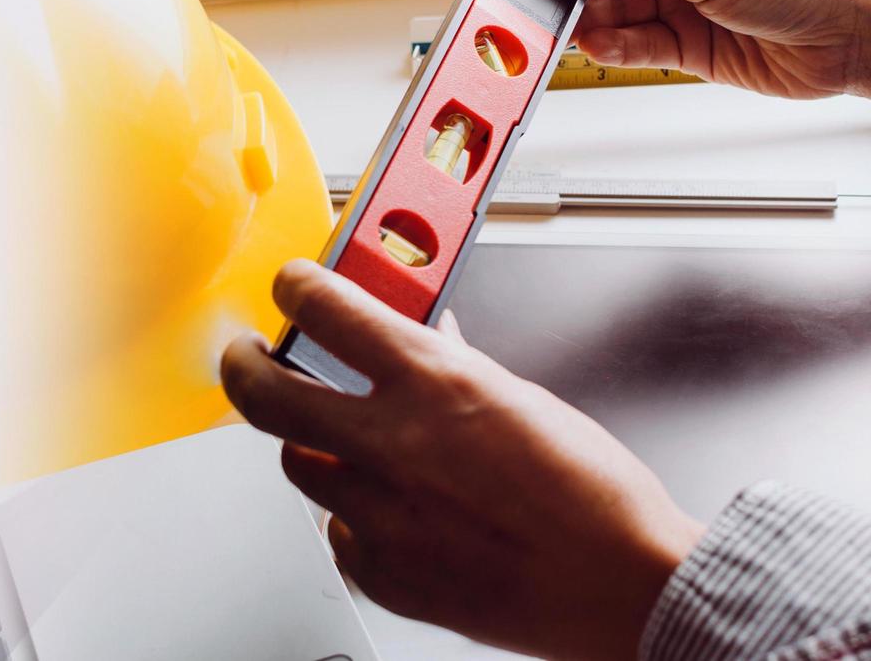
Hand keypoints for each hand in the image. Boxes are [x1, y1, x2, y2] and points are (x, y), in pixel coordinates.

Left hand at [220, 262, 705, 660]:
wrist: (626, 585)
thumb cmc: (597, 498)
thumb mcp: (521, 399)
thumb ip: (453, 370)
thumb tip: (422, 341)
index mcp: (434, 383)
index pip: (326, 309)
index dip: (295, 289)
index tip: (291, 286)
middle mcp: (393, 444)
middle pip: (264, 394)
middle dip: (244, 368)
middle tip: (248, 359)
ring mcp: (380, 513)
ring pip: (298, 465)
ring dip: (313, 447)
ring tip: (342, 444)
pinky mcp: (383, 573)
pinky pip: (341, 533)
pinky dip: (358, 519)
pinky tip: (393, 514)